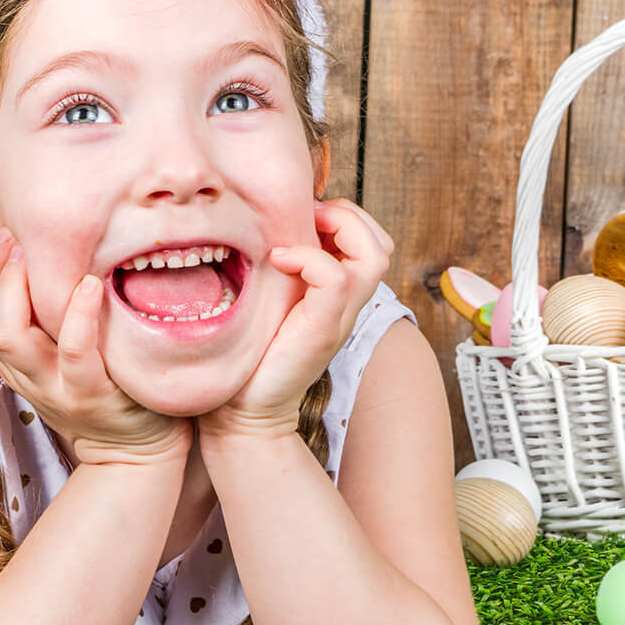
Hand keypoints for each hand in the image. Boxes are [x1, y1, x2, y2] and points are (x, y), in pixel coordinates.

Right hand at [0, 228, 192, 467]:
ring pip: (9, 337)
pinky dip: (78, 314)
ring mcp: (54, 386)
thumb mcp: (58, 353)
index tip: (3, 238)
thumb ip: (42, 317)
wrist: (136, 449)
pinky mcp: (91, 395)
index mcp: (13, 360)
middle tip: (14, 236)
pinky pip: (74, 352)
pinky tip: (90, 284)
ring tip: (37, 255)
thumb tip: (36, 254)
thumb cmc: (102, 384)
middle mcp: (24, 373)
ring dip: (15, 288)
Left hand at [200, 198, 393, 445]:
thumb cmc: (249, 352)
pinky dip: (309, 257)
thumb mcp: (271, 298)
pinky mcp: (321, 329)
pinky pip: (336, 278)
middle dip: (349, 215)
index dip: (347, 216)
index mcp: (339, 295)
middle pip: (382, 245)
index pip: (373, 242)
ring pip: (375, 255)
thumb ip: (282, 268)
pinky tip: (278, 259)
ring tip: (297, 234)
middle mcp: (347, 305)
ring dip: (339, 229)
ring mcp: (339, 318)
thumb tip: (265, 225)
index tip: (303, 216)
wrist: (242, 409)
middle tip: (306, 218)